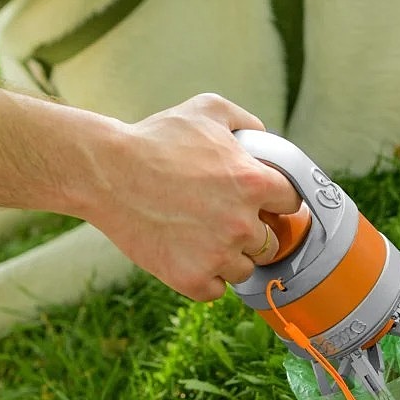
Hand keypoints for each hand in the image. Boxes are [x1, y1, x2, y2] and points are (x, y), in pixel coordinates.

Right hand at [85, 94, 301, 300]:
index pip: (292, 202)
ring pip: (244, 269)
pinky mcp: (191, 279)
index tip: (262, 201)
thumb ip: (247, 121)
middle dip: (252, 230)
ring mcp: (217, 255)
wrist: (107, 173)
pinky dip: (205, 277)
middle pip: (271, 241)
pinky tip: (188, 255)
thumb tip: (264, 137)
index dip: (276, 200)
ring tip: (201, 236)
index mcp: (254, 182)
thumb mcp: (207, 109)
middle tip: (223, 218)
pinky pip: (216, 290)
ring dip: (230, 257)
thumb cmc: (156, 139)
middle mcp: (242, 223)